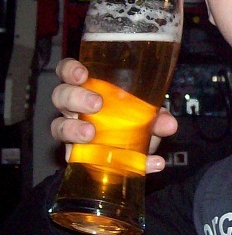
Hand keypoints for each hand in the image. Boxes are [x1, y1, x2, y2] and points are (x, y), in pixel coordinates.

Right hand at [50, 58, 178, 172]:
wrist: (129, 156)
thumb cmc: (130, 123)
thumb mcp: (146, 117)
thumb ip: (157, 118)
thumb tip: (169, 124)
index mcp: (87, 89)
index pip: (68, 72)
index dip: (70, 70)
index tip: (82, 74)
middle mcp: (74, 108)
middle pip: (61, 96)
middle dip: (75, 97)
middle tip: (96, 104)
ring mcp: (71, 132)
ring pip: (58, 127)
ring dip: (73, 130)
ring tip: (90, 134)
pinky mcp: (75, 157)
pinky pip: (80, 160)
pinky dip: (109, 163)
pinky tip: (135, 164)